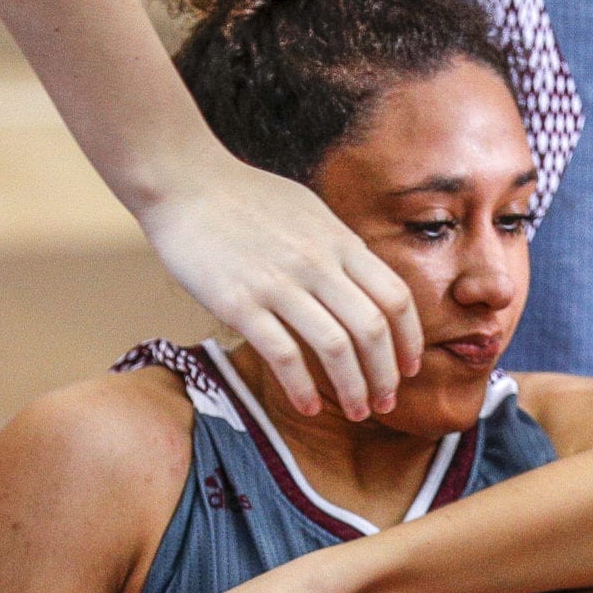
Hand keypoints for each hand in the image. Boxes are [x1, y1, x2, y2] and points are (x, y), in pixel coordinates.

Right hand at [136, 149, 424, 419]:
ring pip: (336, 347)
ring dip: (353, 388)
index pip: (395, 297)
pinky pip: (283, 354)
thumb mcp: (310, 212)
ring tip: (358, 411)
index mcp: (340, 242)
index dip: (410, 339)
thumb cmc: (245, 196)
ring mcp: (279, 283)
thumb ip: (340, 248)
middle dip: (386, 374)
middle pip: (373, 329)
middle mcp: (317, 263)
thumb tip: (367, 281)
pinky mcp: (239, 302)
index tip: (410, 367)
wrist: (182, 181)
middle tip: (387, 402)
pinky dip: (302, 387)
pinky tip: (307, 405)